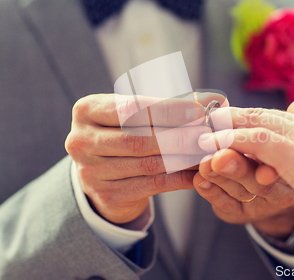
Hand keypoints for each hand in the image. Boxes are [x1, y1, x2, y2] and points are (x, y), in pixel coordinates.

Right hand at [65, 93, 220, 223]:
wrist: (102, 174)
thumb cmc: (125, 133)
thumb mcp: (135, 115)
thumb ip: (167, 106)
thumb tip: (212, 99)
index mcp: (87, 110)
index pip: (133, 107)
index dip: (169, 109)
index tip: (200, 110)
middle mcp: (81, 140)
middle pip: (140, 138)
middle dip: (181, 135)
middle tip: (209, 134)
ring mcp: (90, 171)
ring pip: (149, 164)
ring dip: (184, 158)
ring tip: (208, 152)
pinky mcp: (106, 195)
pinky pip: (152, 185)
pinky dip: (180, 178)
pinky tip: (198, 172)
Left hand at [193, 95, 293, 238]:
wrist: (268, 192)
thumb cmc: (276, 151)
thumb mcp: (290, 133)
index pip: (281, 158)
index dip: (264, 149)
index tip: (250, 139)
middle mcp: (281, 190)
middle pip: (260, 181)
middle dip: (239, 167)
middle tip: (220, 156)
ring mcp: (260, 204)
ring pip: (241, 192)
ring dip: (221, 177)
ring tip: (205, 163)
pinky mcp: (240, 213)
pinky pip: (226, 206)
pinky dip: (212, 193)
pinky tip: (200, 181)